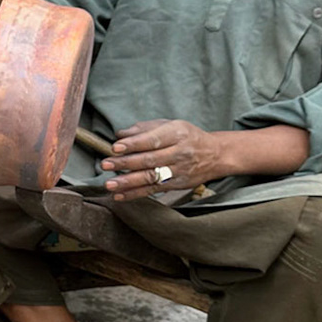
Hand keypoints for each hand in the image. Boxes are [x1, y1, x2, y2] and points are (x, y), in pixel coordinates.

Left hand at [100, 120, 227, 198]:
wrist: (215, 155)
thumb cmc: (187, 137)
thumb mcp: (170, 125)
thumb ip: (144, 128)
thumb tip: (120, 134)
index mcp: (177, 134)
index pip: (153, 140)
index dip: (134, 144)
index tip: (116, 147)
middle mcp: (179, 153)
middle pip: (150, 159)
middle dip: (125, 163)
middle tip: (106, 164)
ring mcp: (178, 171)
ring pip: (150, 177)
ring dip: (128, 182)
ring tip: (110, 184)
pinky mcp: (176, 184)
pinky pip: (153, 190)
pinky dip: (135, 194)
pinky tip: (120, 196)